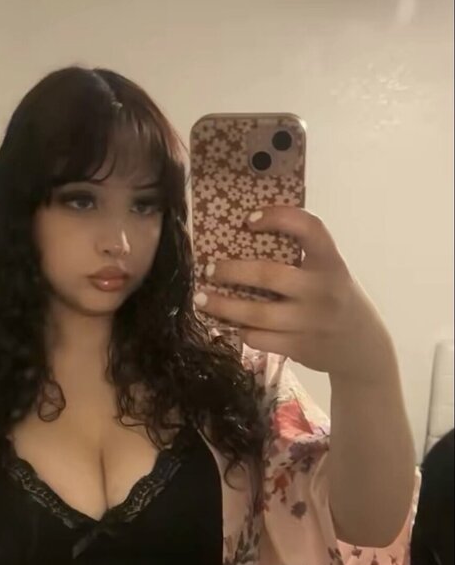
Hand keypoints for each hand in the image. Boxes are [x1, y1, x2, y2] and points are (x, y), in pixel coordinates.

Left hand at [194, 207, 396, 385]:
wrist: (363, 347)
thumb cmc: (336, 299)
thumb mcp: (331, 273)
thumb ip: (303, 259)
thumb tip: (246, 240)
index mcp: (331, 263)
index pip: (310, 228)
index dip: (279, 217)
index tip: (249, 219)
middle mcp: (322, 291)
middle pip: (267, 275)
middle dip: (232, 271)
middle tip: (210, 269)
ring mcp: (310, 322)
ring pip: (256, 314)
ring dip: (223, 306)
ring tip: (202, 299)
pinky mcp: (300, 348)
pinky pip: (260, 338)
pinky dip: (242, 331)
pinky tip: (233, 325)